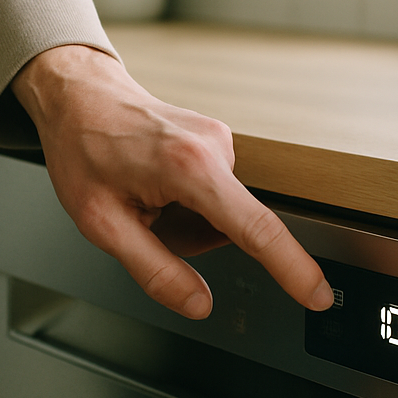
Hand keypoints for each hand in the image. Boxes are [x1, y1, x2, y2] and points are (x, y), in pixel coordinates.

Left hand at [11, 44, 334, 319]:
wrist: (80, 94)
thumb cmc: (83, 149)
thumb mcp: (102, 224)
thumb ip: (154, 270)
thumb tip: (198, 304)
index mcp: (189, 167)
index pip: (256, 228)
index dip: (292, 269)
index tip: (318, 295)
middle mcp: (215, 146)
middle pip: (232, 227)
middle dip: (191, 240)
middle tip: (141, 217)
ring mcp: (220, 138)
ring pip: (221, 213)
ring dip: (187, 221)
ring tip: (144, 195)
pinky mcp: (217, 138)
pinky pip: (215, 192)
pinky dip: (189, 201)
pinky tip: (155, 183)